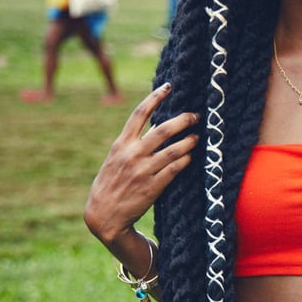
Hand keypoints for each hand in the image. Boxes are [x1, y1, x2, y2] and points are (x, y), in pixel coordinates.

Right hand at [84, 82, 199, 249]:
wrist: (104, 215)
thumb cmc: (111, 184)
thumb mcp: (114, 159)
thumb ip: (131, 144)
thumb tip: (155, 127)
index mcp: (121, 144)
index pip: (139, 113)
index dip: (155, 97)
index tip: (168, 86)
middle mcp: (132, 154)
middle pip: (163, 129)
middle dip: (182, 120)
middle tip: (194, 116)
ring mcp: (143, 170)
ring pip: (173, 150)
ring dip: (188, 141)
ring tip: (197, 137)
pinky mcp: (153, 187)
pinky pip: (174, 169)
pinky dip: (185, 160)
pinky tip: (191, 156)